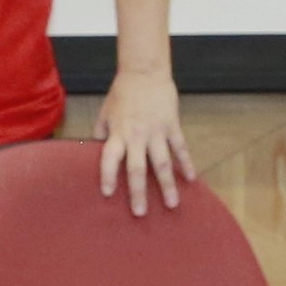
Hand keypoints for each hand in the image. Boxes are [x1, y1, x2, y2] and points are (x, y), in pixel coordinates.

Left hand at [94, 69, 194, 214]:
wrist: (144, 72)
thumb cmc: (122, 93)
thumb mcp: (105, 112)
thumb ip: (101, 133)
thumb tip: (94, 152)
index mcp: (117, 133)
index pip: (109, 159)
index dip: (107, 176)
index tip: (107, 194)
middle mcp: (136, 136)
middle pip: (137, 169)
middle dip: (138, 192)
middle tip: (140, 213)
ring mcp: (156, 132)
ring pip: (162, 163)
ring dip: (167, 185)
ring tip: (172, 205)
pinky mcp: (172, 125)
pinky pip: (180, 148)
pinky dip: (186, 163)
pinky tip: (191, 179)